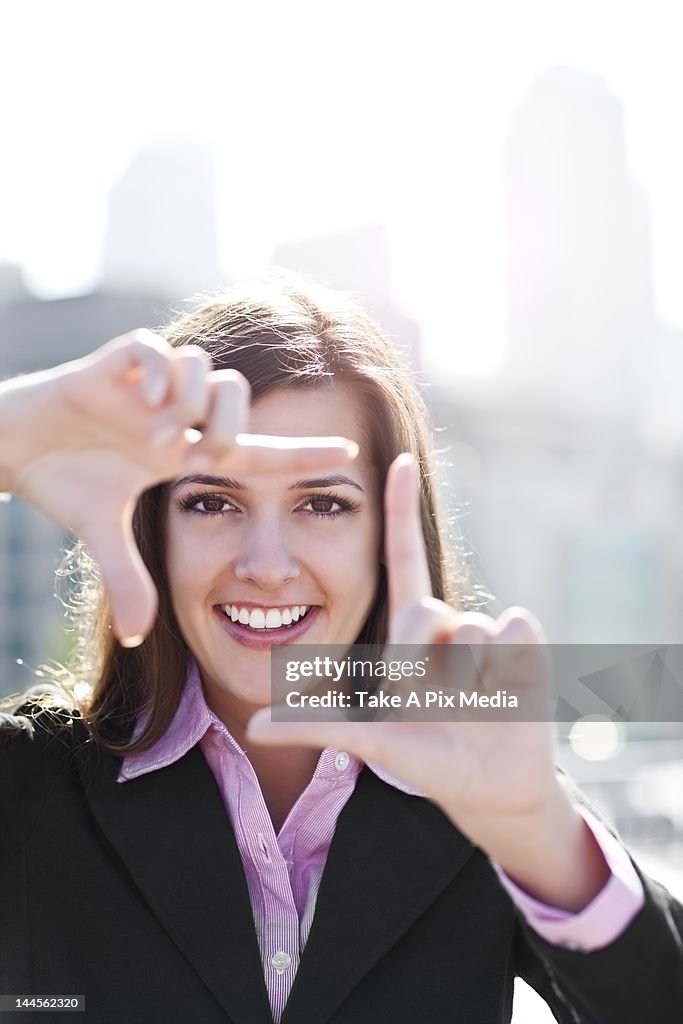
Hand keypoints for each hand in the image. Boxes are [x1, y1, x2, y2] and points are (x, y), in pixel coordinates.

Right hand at [0, 331, 356, 643]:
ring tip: (159, 438)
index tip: (351, 456)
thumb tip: (139, 636)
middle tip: (202, 453)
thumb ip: (128, 578)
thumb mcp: (101, 535)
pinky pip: (152, 347)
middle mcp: (174, 415)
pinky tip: (138, 396)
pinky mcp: (112, 363)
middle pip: (236, 395)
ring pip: (201, 366)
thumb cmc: (63, 480)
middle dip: (233, 422)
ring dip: (188, 402)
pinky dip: (153, 368)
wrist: (12, 446)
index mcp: (183, 450)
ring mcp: (145, 387)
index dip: (302, 452)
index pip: (257, 450)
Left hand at [248, 454, 607, 908]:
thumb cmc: (425, 756)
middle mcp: (448, 621)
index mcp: (410, 628)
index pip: (402, 555)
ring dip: (467, 677)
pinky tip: (507, 693)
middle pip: (426, 610)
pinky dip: (510, 668)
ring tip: (472, 703)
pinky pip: (516, 631)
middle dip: (421, 661)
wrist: (489, 787)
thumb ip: (315, 724)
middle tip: (433, 700)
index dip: (399, 508)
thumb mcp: (370, 737)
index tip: (395, 457)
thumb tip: (252, 726)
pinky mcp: (527, 644)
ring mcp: (489, 631)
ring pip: (472, 627)